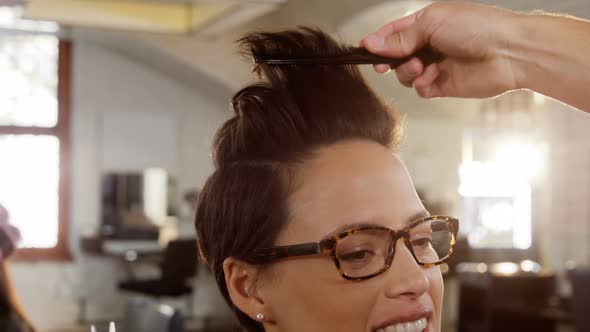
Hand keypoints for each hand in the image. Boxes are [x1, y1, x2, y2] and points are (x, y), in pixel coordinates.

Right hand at [360, 2, 523, 98]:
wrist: (508, 52)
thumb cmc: (477, 27)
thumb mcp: (432, 24)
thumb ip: (401, 38)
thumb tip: (372, 44)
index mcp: (425, 24)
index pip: (392, 33)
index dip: (377, 42)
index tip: (362, 49)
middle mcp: (428, 45)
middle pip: (395, 56)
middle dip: (388, 60)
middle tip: (384, 65)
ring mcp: (435, 66)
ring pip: (404, 75)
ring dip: (408, 72)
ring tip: (421, 66)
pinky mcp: (443, 85)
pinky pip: (419, 89)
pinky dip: (421, 84)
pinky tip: (433, 76)